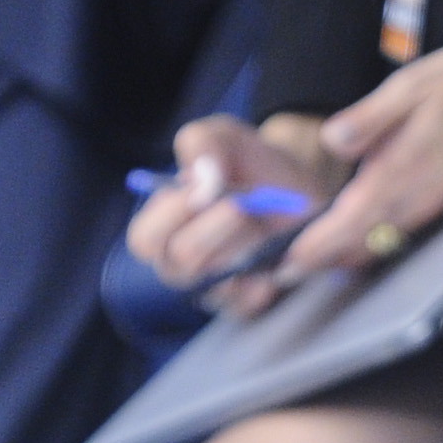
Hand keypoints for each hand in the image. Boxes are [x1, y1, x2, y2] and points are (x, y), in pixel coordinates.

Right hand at [127, 113, 332, 314]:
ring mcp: (214, 286)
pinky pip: (246, 307)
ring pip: (215, 286)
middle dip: (212, 230)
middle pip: (180, 265)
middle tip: (242, 203)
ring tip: (263, 222)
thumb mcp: (222, 135)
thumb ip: (202, 144)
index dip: (168, 217)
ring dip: (242, 250)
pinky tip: (274, 263)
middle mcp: (182, 262)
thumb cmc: (245, 162)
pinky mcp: (247, 301)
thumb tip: (202, 179)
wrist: (297, 185)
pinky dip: (261, 286)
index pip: (144, 241)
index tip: (199, 189)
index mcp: (163, 225)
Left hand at [276, 31, 442, 278]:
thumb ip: (372, 118)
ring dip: (341, 255)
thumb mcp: (414, 84)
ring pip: (378, 243)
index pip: (350, 221)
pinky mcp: (441, 200)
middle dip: (320, 261)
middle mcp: (417, 197)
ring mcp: (431, 203)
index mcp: (403, 169)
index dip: (316, 247)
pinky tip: (347, 237)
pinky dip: (366, 242)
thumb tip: (332, 140)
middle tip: (278, 272)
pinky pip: (396, 233)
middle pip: (359, 244)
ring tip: (303, 260)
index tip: (283, 266)